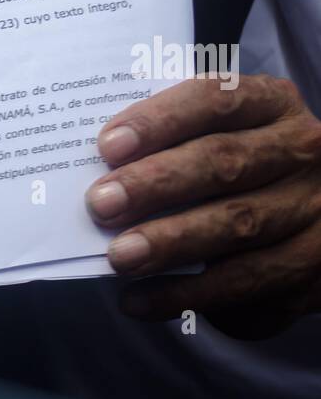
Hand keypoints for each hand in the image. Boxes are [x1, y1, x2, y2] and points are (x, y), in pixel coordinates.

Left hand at [85, 74, 320, 336]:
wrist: (307, 214)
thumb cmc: (240, 163)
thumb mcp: (222, 134)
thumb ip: (173, 140)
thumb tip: (99, 168)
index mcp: (272, 103)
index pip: (215, 100)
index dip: (160, 121)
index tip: (108, 146)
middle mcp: (302, 152)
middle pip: (224, 162)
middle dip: (156, 183)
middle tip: (101, 204)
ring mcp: (314, 211)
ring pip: (239, 225)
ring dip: (170, 243)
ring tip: (119, 256)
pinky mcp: (312, 269)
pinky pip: (246, 284)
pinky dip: (185, 295)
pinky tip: (139, 298)